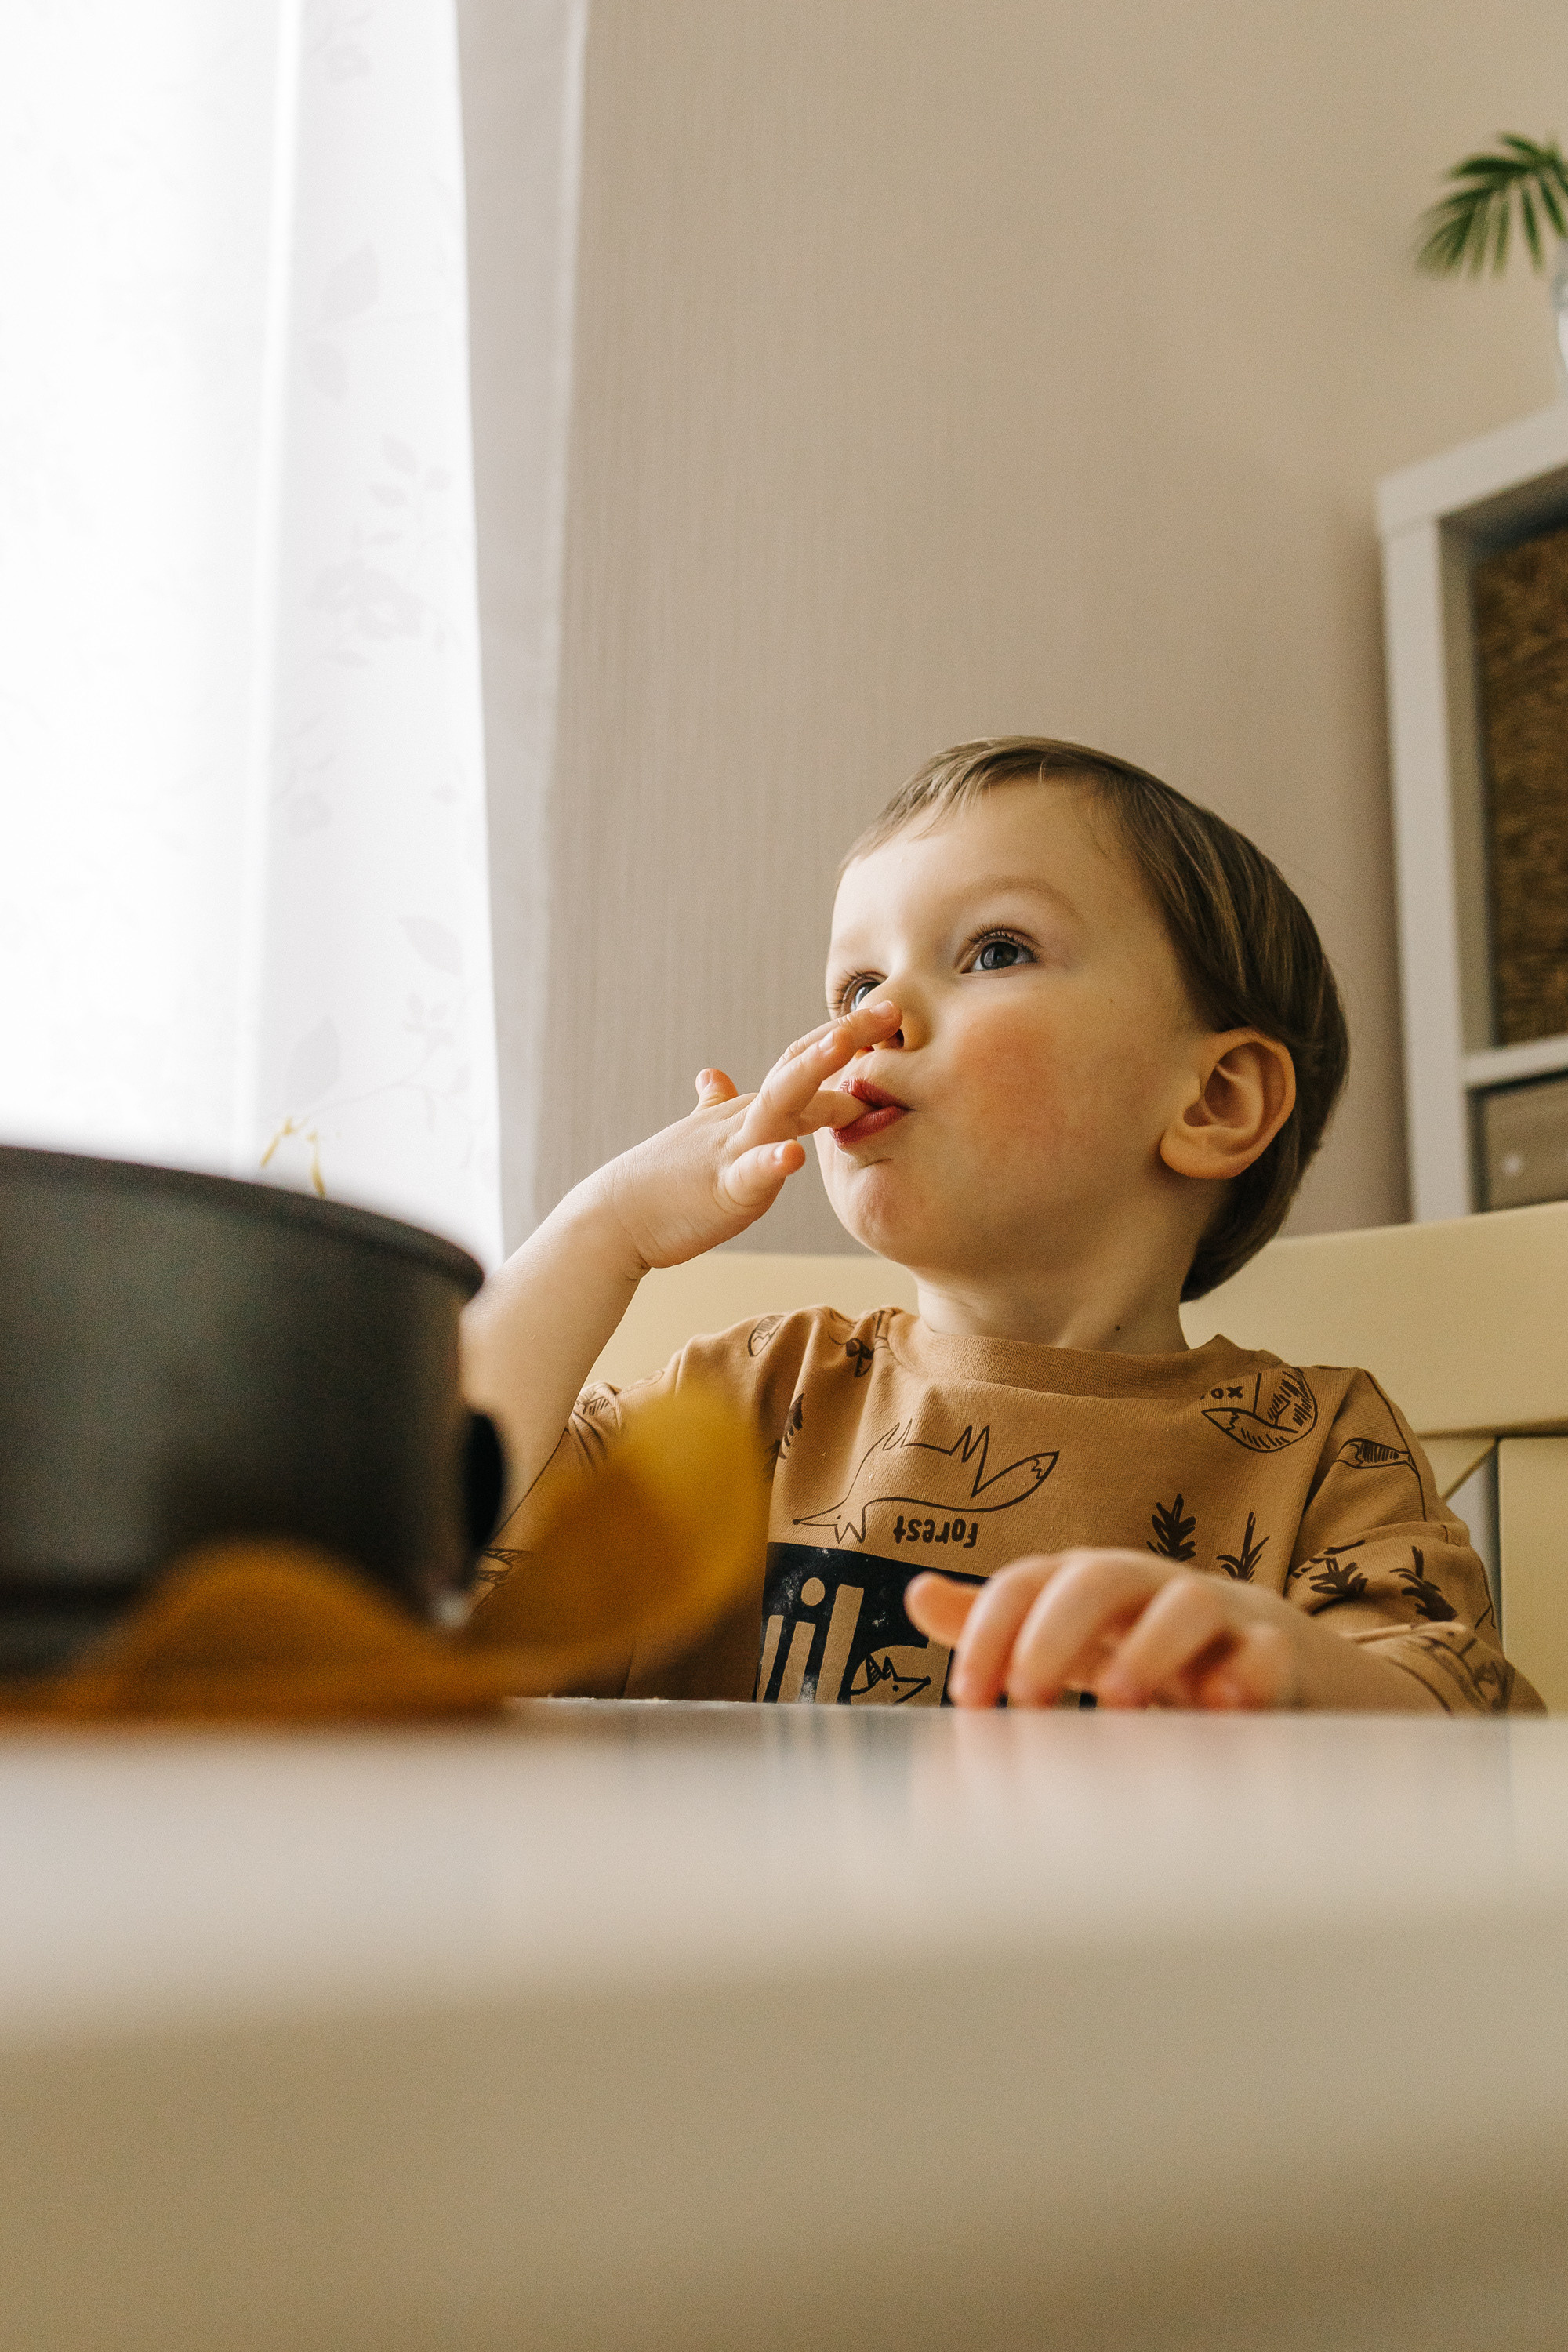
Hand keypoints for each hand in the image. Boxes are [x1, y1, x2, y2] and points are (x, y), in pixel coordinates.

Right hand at [590, 999, 900, 1270]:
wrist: (615, 1216)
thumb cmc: (663, 1180)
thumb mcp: (701, 1135)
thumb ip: (717, 1105)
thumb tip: (713, 1073)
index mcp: (751, 1110)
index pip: (801, 1063)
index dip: (843, 1038)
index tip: (889, 1015)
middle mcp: (747, 1119)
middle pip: (798, 1066)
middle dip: (844, 1035)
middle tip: (892, 1007)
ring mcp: (733, 1150)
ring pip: (777, 1104)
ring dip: (811, 1073)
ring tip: (843, 1046)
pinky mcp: (721, 1190)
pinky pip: (749, 1173)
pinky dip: (771, 1161)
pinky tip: (793, 1154)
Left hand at [906, 1551, 1385, 1711]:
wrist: (1267, 1656)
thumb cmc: (1147, 1648)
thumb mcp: (1070, 1636)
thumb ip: (998, 1622)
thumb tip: (917, 1596)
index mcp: (1090, 1585)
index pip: (1029, 1581)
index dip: (991, 1630)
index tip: (969, 1699)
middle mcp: (1148, 1588)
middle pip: (1099, 1579)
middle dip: (1055, 1633)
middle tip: (1028, 1697)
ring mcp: (1217, 1616)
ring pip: (1187, 1602)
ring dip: (1146, 1648)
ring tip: (1116, 1701)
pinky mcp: (1274, 1653)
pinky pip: (1267, 1651)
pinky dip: (1246, 1672)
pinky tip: (1219, 1708)